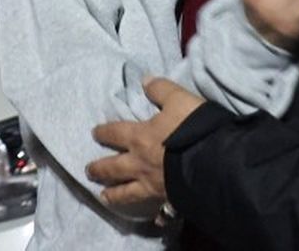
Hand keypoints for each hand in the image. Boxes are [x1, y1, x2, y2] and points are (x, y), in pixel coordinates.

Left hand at [87, 77, 204, 212]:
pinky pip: (154, 207)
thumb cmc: (192, 128)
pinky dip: (150, 212)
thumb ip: (161, 89)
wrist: (209, 162)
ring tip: (104, 196)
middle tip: (88, 171)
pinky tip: (151, 217)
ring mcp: (152, 183)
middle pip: (114, 167)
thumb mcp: (178, 99)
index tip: (94, 133)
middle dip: (100, 168)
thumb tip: (144, 80)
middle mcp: (140, 162)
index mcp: (140, 137)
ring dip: (114, 193)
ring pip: (126, 191)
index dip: (104, 132)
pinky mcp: (166, 198)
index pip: (115, 133)